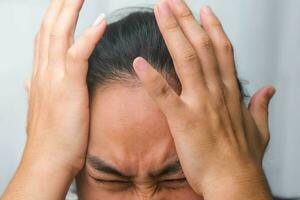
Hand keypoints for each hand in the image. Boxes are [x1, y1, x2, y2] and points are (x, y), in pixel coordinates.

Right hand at [24, 0, 105, 172]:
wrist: (47, 159)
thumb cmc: (50, 137)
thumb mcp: (39, 110)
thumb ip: (36, 91)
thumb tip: (29, 82)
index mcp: (41, 75)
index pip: (45, 37)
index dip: (53, 17)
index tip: (62, 3)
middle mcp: (44, 71)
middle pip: (49, 29)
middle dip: (60, 5)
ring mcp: (54, 78)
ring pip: (59, 35)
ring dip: (70, 10)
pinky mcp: (68, 88)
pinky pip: (78, 55)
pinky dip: (88, 36)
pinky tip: (99, 20)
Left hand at [133, 0, 274, 198]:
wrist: (235, 183)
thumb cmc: (242, 159)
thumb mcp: (259, 129)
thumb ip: (262, 107)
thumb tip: (269, 91)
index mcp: (230, 93)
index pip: (222, 51)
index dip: (213, 28)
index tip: (204, 10)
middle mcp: (216, 92)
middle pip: (202, 46)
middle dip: (187, 20)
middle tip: (173, 1)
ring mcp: (201, 104)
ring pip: (187, 59)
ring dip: (173, 33)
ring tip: (161, 12)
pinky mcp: (184, 121)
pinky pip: (165, 95)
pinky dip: (152, 78)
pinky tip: (139, 62)